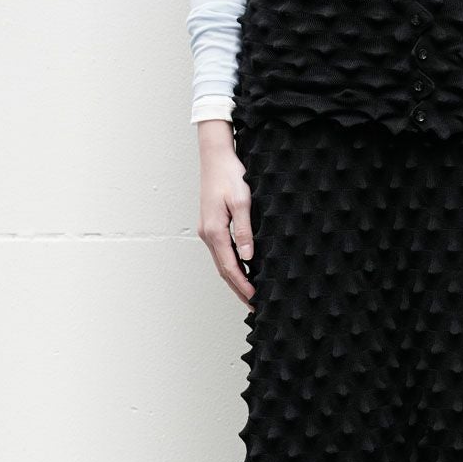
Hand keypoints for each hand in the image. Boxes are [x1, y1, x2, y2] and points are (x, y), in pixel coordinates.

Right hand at [196, 120, 255, 308]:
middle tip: (254, 306)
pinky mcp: (211, 226)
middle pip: (223, 271)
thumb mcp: (242, 202)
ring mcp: (207, 230)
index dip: (243, 286)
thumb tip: (248, 258)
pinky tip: (243, 271)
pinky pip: (221, 253)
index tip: (255, 300)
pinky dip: (231, 267)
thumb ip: (245, 231)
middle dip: (239, 289)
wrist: (215, 155)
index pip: (230, 268)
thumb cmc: (230, 175)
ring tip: (249, 295)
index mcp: (215, 231)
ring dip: (235, 280)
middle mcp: (207, 234)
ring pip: (221, 263)